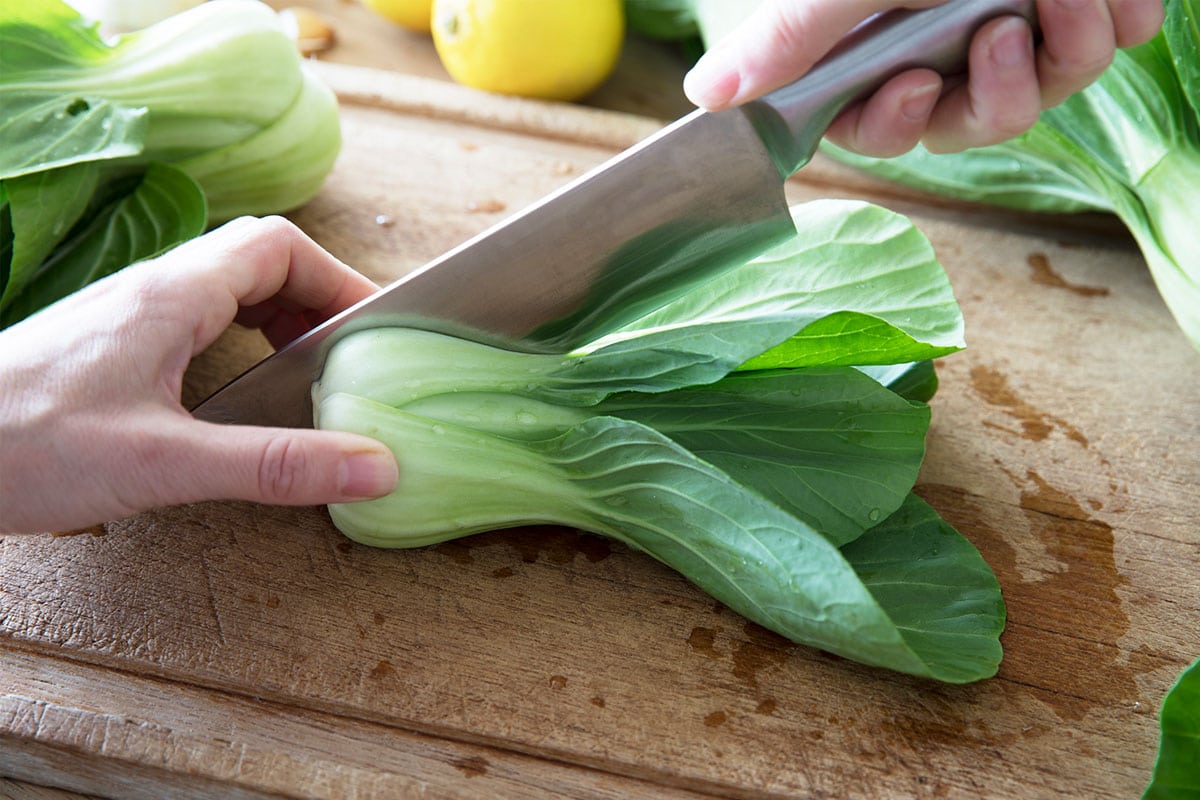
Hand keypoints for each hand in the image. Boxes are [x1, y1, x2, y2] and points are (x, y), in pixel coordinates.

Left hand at [0, 216, 398, 534]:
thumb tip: (372, 467)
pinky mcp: (108, 350)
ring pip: (225, 291)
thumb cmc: (21, 445)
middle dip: (316, 302)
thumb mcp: (164, 463)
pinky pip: (194, 323)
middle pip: (258, 262)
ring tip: (307, 374)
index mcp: (171, 296)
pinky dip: (237, 345)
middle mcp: (150, 293)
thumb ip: (274, 465)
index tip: (375, 329)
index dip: (338, 279)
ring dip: (277, 321)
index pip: (278, 245)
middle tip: (351, 356)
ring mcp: (125, 319)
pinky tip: (238, 395)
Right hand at [683, 0, 1164, 154]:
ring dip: (1060, 56)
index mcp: (887, 39)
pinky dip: (1114, 22)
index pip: (875, 124)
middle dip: (993, 96)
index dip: (892, 122)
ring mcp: (1023, 27)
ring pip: (1039, 97)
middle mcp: (951, 41)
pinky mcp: (1091, 9)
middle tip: (1002, 32)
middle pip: (962, 126)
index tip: (915, 84)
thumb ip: (788, 34)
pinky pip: (1108, 50)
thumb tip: (703, 94)